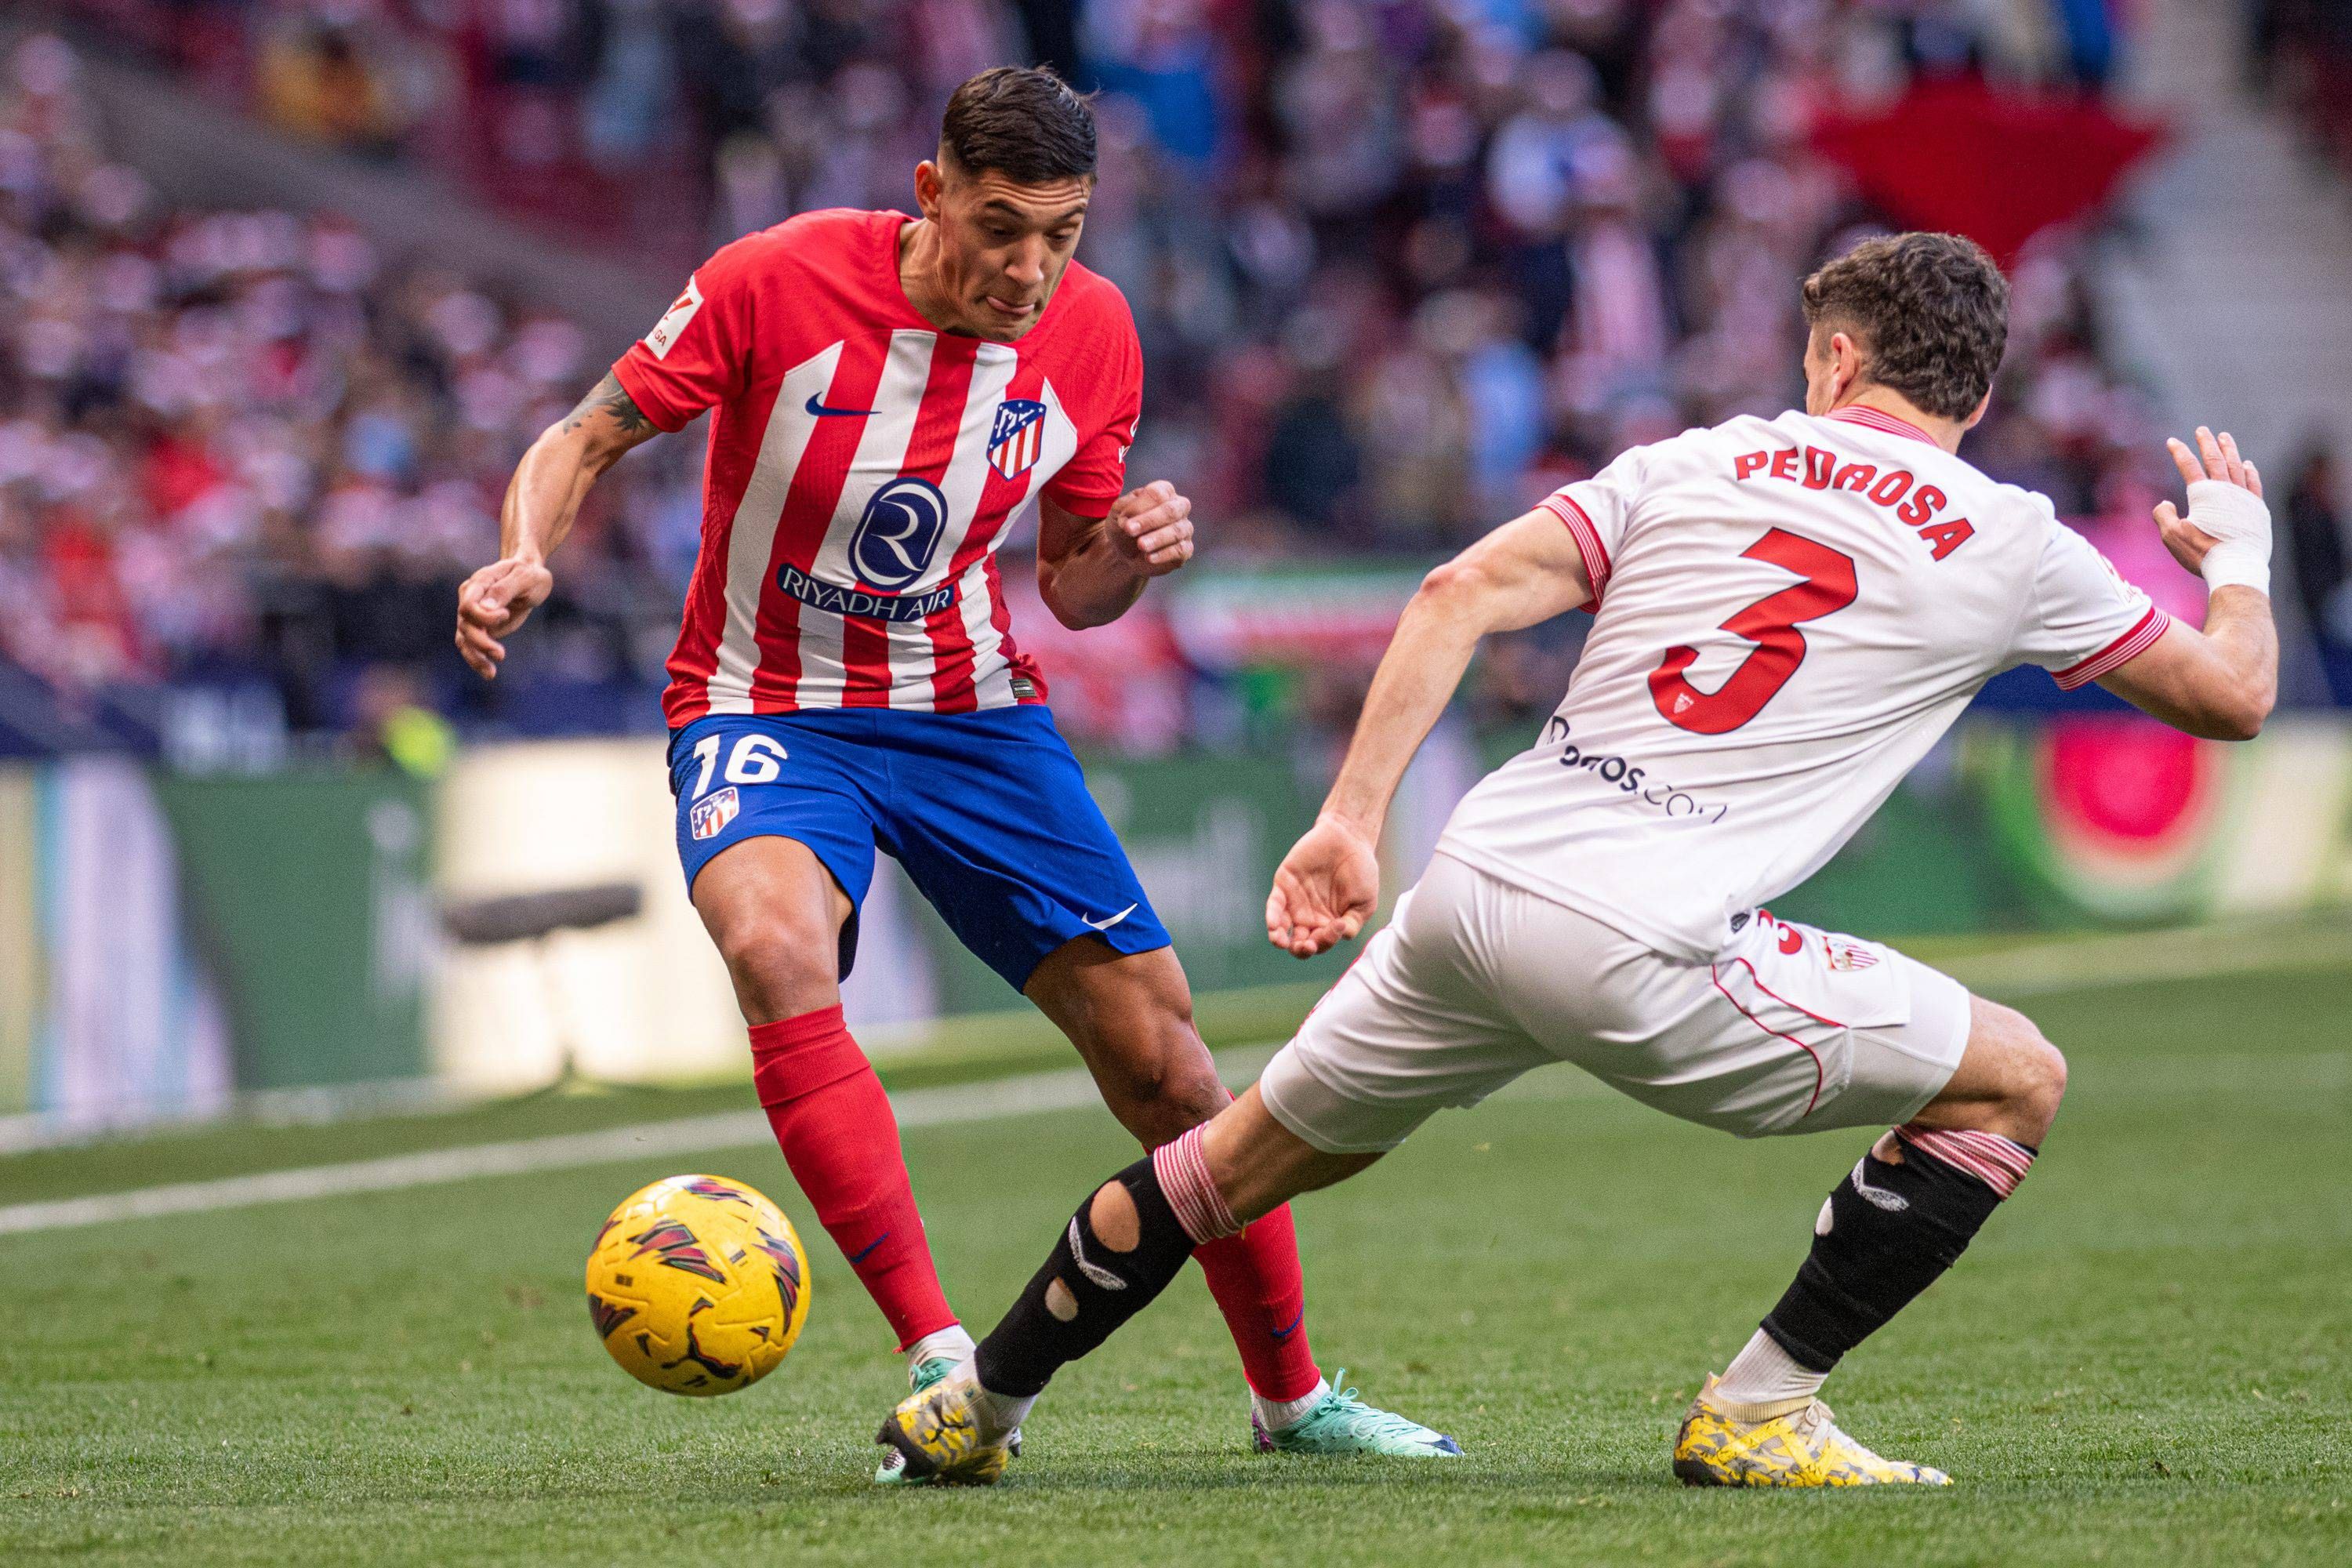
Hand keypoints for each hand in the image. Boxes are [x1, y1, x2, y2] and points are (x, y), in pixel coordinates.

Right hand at [455, 555, 553, 678]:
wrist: (530, 577)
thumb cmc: (529, 574)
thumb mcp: (525, 577)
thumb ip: (505, 590)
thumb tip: (487, 608)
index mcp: (479, 583)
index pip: (469, 604)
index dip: (483, 616)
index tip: (505, 615)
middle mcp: (470, 598)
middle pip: (465, 625)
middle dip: (480, 642)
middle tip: (500, 654)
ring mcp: (473, 614)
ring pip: (464, 639)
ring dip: (475, 657)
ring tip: (491, 673)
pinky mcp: (481, 627)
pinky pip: (471, 645)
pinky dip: (477, 659)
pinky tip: (489, 673)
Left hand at [1104, 480, 1193, 576]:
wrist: (1124, 552)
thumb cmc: (1125, 526)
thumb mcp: (1119, 512)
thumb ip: (1127, 506)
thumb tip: (1135, 514)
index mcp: (1164, 492)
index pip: (1158, 494)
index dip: (1140, 506)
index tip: (1124, 521)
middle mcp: (1179, 507)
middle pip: (1171, 510)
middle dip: (1150, 520)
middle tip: (1130, 531)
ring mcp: (1185, 528)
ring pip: (1177, 531)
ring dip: (1157, 538)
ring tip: (1140, 545)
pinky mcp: (1186, 549)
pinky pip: (1180, 550)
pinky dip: (1164, 554)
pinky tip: (1149, 557)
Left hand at [1265, 814, 1379, 957]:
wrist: (1350, 838)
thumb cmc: (1361, 870)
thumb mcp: (1365, 902)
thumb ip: (1353, 922)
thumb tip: (1341, 935)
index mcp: (1328, 924)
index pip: (1321, 943)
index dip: (1327, 941)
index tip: (1338, 926)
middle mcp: (1310, 916)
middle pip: (1299, 942)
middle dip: (1301, 949)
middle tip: (1307, 945)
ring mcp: (1295, 902)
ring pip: (1282, 928)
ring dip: (1279, 939)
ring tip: (1282, 942)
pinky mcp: (1284, 885)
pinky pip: (1274, 905)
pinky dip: (1272, 917)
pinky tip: (1274, 926)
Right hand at [2156, 426, 2267, 587]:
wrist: (2236, 567)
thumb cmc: (2202, 553)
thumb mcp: (2172, 536)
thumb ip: (2164, 515)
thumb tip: (2166, 503)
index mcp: (2204, 494)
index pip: (2188, 466)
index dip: (2179, 452)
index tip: (2172, 441)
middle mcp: (2226, 490)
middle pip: (2215, 459)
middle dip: (2207, 443)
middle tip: (2202, 430)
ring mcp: (2244, 498)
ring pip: (2236, 466)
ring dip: (2229, 450)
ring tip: (2225, 437)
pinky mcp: (2256, 509)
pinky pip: (2253, 483)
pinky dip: (2250, 472)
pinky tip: (2247, 465)